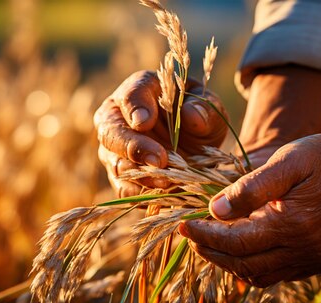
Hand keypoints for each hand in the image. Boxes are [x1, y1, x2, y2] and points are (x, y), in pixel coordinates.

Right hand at [94, 71, 227, 196]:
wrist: (198, 148)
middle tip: (158, 159)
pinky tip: (164, 193)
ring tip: (168, 181)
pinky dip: (143, 194)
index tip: (144, 122)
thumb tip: (191, 116)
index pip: (129, 95)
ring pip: (116, 164)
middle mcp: (118, 118)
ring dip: (141, 175)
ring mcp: (114, 150)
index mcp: (141, 90)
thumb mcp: (210, 109)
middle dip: (132, 147)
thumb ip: (204, 108)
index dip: (134, 108)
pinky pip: (124, 189)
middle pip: (110, 132)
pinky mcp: (121, 177)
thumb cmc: (200, 118)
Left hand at [179, 134, 320, 286]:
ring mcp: (314, 259)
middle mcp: (303, 250)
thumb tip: (215, 209)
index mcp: (292, 224)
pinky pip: (280, 274)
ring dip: (231, 263)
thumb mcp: (289, 160)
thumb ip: (252, 187)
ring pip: (260, 275)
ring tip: (211, 245)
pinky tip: (244, 251)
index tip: (183, 225)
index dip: (205, 236)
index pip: (235, 241)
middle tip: (191, 237)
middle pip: (244, 264)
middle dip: (212, 252)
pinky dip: (255, 267)